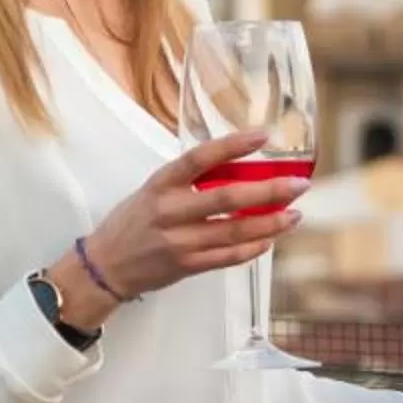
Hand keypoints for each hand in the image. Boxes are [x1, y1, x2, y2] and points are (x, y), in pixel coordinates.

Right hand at [57, 130, 307, 320]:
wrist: (105, 265)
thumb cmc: (133, 222)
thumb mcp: (154, 189)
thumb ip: (190, 179)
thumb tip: (238, 165)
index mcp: (161, 184)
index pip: (200, 157)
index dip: (233, 145)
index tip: (263, 135)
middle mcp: (170, 211)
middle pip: (227, 197)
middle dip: (269, 191)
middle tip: (298, 185)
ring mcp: (179, 241)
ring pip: (234, 231)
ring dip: (270, 223)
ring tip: (294, 214)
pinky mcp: (186, 266)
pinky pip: (228, 257)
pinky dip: (253, 248)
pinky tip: (270, 239)